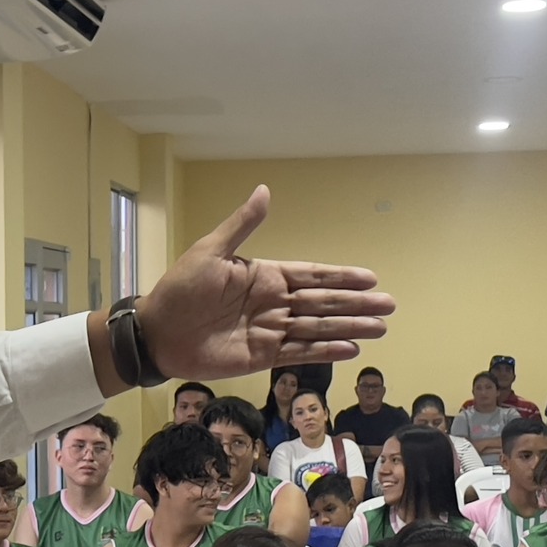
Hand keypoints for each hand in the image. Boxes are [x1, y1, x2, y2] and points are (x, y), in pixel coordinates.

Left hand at [135, 186, 393, 378]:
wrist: (157, 332)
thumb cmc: (180, 288)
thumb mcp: (211, 252)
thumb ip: (243, 226)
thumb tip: (265, 190)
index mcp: (265, 275)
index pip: (312, 275)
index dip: (341, 276)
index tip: (370, 277)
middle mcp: (273, 302)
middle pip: (323, 303)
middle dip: (356, 304)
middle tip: (389, 305)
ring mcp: (270, 330)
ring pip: (318, 329)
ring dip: (349, 327)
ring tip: (381, 328)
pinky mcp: (262, 356)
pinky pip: (299, 352)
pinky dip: (324, 352)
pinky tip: (350, 349)